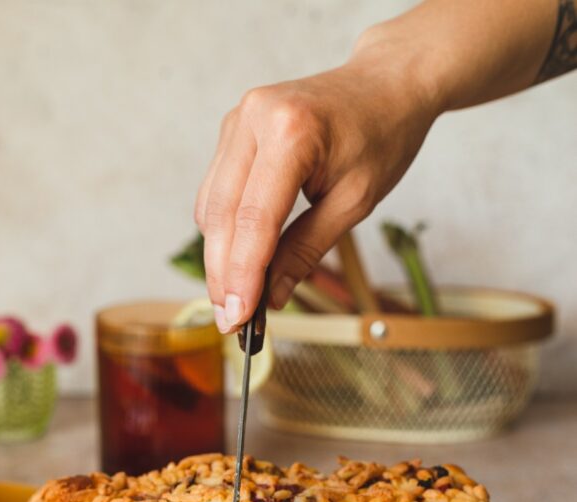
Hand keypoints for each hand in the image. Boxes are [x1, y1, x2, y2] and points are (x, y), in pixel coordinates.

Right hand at [195, 35, 437, 331]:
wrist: (384, 85)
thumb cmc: (381, 136)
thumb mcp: (355, 202)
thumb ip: (308, 249)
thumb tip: (273, 297)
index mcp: (291, 132)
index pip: (254, 219)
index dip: (242, 275)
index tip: (239, 318)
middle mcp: (254, 119)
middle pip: (221, 216)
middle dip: (223, 275)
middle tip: (231, 322)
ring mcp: (237, 122)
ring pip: (210, 208)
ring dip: (218, 258)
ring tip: (237, 298)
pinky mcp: (232, 131)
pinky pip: (215, 193)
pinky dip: (223, 232)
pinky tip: (239, 260)